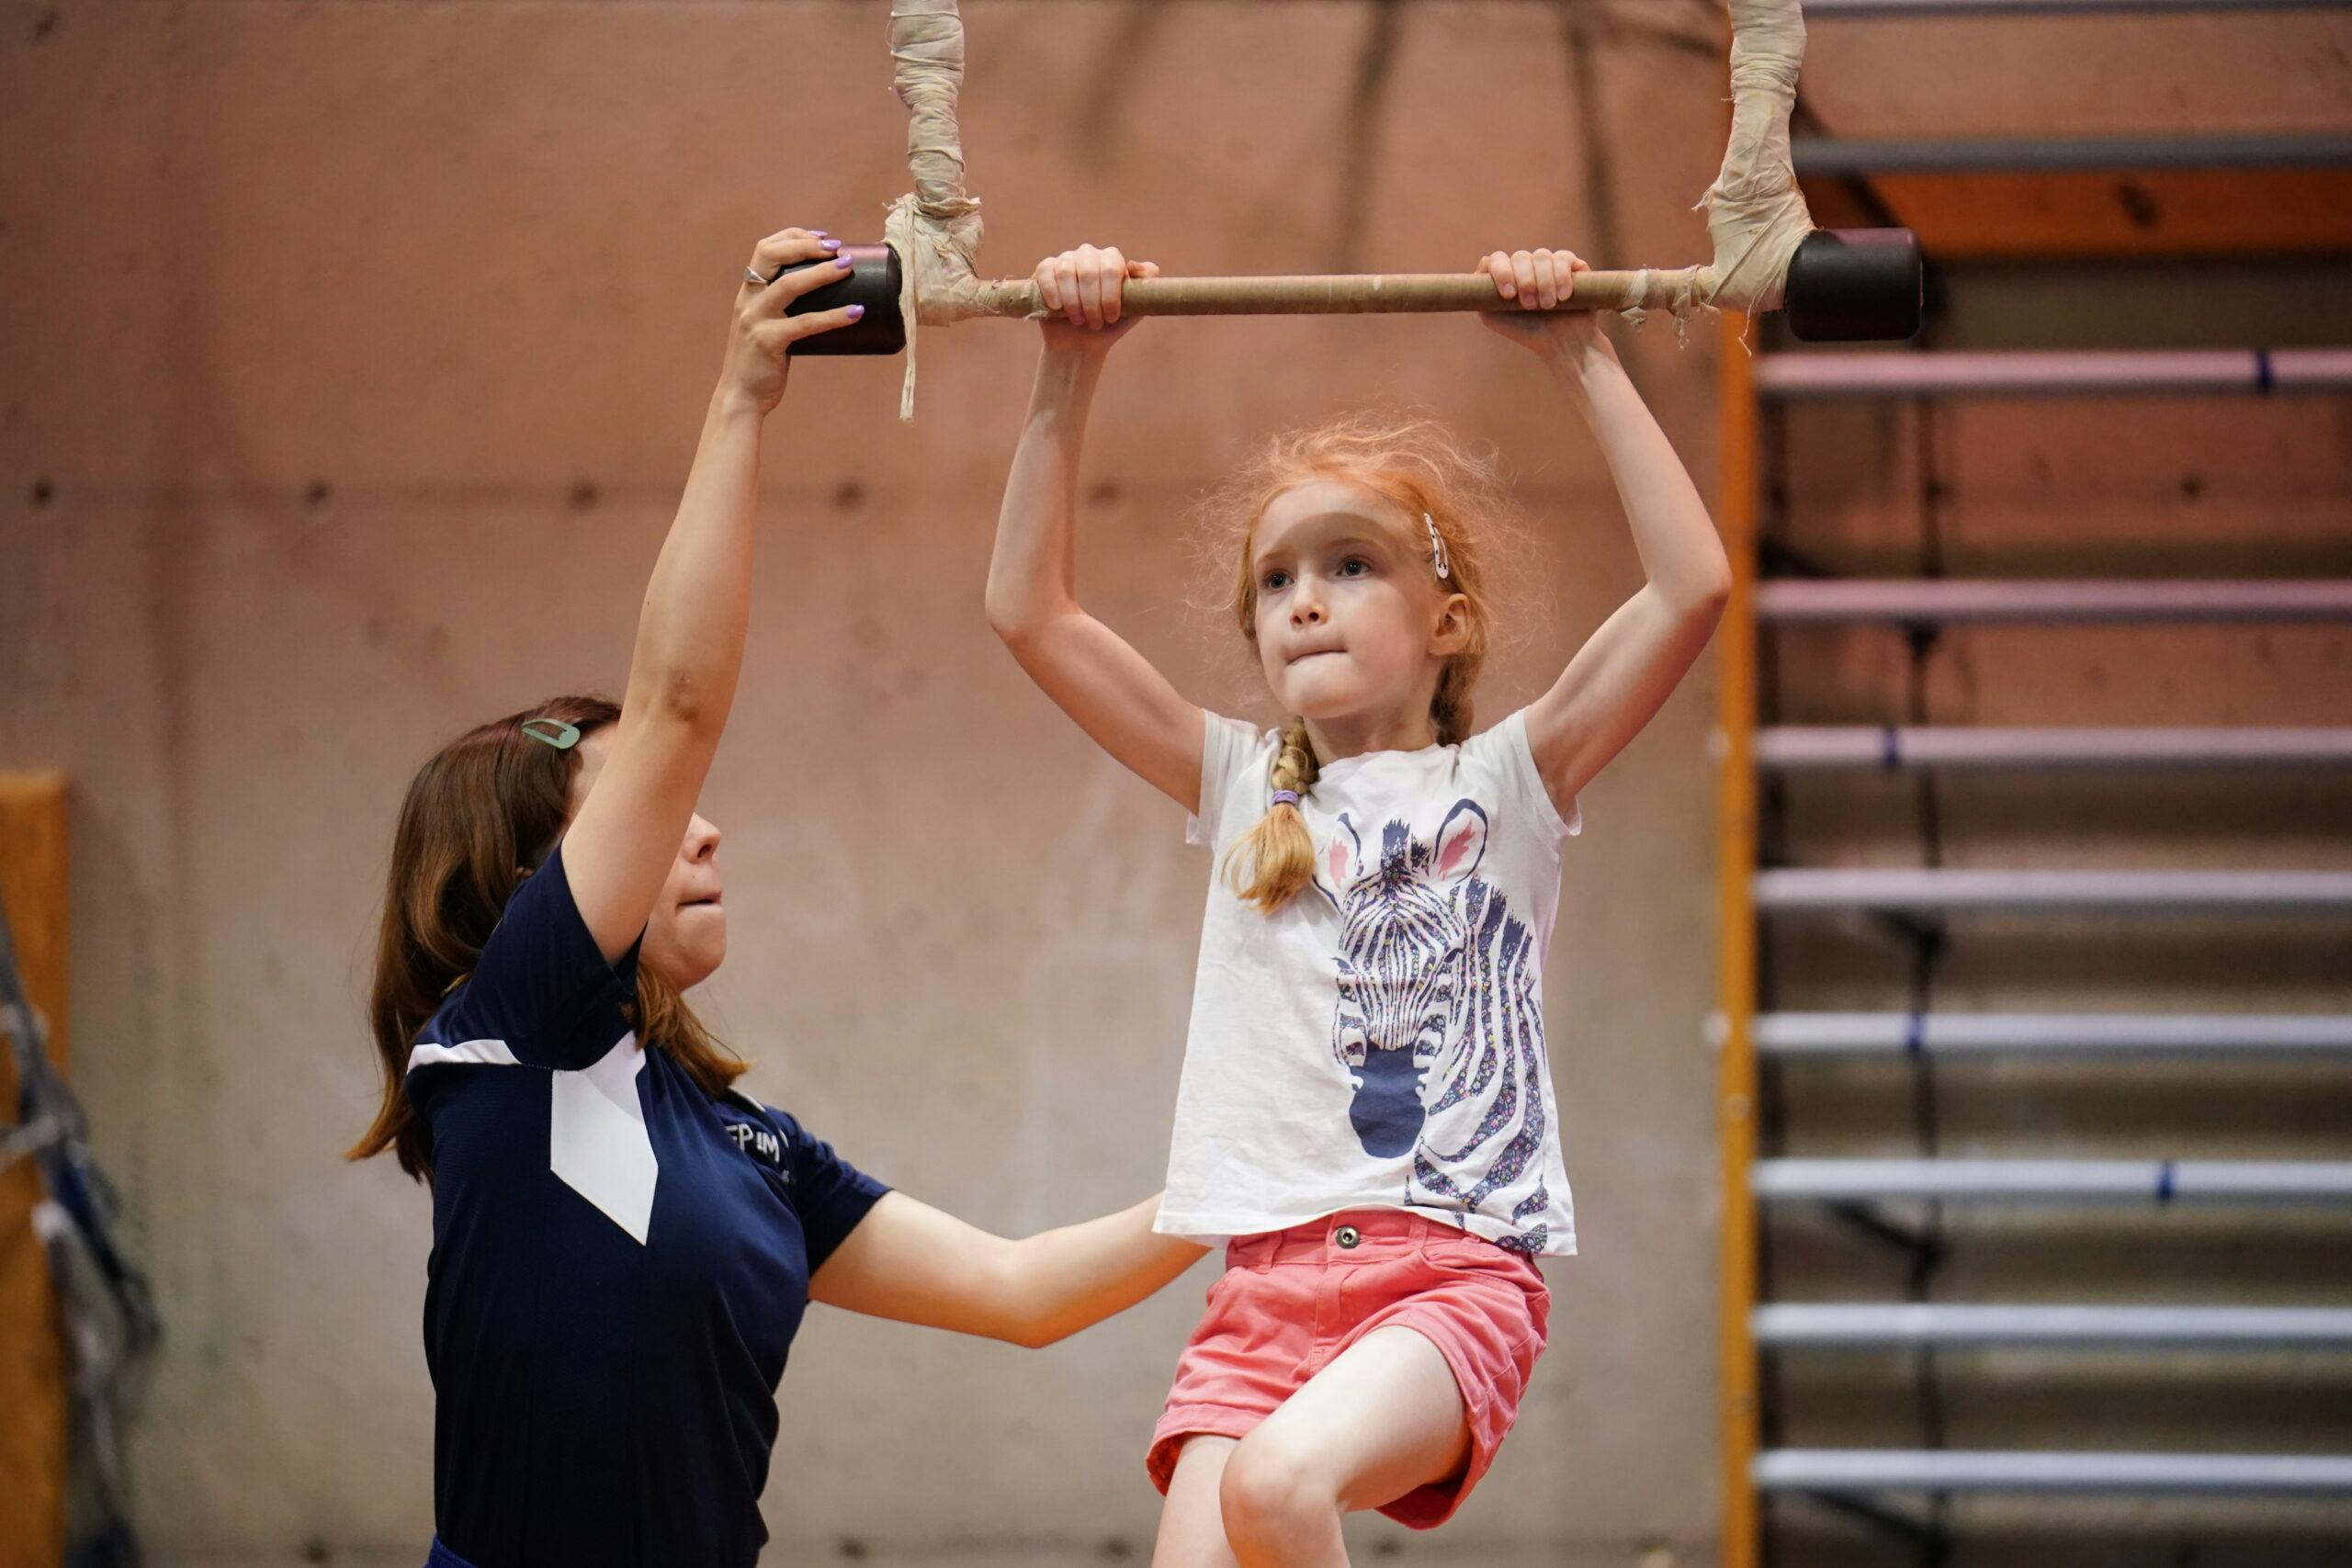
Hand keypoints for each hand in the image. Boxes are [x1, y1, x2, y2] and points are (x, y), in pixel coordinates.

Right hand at [719, 227, 865, 414]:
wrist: (740, 396)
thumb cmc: (762, 361)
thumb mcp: (767, 326)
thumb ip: (786, 311)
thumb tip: (831, 300)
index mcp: (748, 291)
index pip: (766, 248)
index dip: (794, 236)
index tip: (822, 238)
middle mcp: (748, 299)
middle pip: (773, 255)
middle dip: (807, 246)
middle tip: (838, 249)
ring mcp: (755, 319)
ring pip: (789, 284)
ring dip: (822, 273)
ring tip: (848, 268)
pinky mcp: (767, 341)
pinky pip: (805, 323)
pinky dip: (833, 316)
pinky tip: (855, 313)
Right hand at [1034, 244, 1160, 355]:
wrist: (1081, 343)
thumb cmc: (1110, 324)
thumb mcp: (1136, 307)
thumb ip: (1146, 283)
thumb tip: (1134, 266)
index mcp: (1111, 259)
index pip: (1112, 268)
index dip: (1111, 295)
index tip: (1111, 318)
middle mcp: (1088, 254)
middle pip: (1089, 270)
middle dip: (1092, 302)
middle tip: (1094, 324)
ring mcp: (1066, 260)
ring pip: (1066, 272)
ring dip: (1073, 302)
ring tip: (1078, 321)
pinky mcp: (1045, 269)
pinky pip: (1045, 272)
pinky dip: (1051, 292)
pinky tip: (1057, 308)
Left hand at [1476, 248, 1610, 364]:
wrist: (1562, 344)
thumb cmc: (1525, 331)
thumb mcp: (1492, 315)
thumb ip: (1479, 292)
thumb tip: (1485, 261)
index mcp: (1509, 274)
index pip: (1498, 259)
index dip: (1502, 273)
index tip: (1508, 296)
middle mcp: (1529, 265)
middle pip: (1520, 256)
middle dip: (1525, 281)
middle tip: (1530, 306)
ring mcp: (1551, 264)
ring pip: (1542, 256)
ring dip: (1544, 282)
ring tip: (1548, 305)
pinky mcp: (1573, 266)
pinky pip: (1563, 258)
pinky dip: (1562, 276)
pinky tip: (1563, 296)